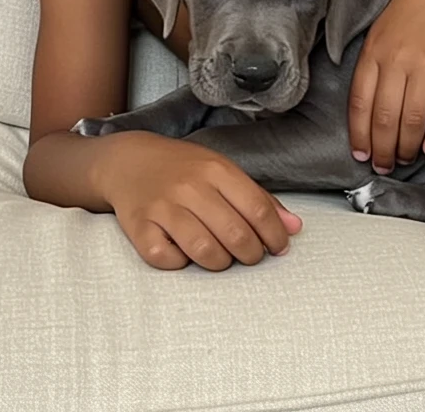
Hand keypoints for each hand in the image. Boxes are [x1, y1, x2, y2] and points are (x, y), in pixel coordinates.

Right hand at [97, 131, 302, 270]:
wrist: (129, 161)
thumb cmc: (184, 169)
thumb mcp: (223, 171)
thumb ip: (259, 199)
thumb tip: (294, 229)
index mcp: (216, 169)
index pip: (257, 208)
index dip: (274, 235)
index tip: (279, 248)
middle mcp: (190, 187)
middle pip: (235, 235)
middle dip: (251, 254)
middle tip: (250, 255)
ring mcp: (163, 207)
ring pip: (205, 252)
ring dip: (220, 263)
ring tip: (221, 256)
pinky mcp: (138, 227)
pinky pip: (168, 261)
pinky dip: (180, 263)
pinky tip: (184, 252)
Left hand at [348, 0, 424, 173]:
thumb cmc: (409, 10)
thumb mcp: (378, 32)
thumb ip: (369, 65)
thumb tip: (362, 106)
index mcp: (373, 52)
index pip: (360, 103)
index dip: (359, 134)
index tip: (361, 154)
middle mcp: (396, 60)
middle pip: (385, 117)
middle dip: (383, 149)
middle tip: (384, 166)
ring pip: (413, 119)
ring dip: (408, 147)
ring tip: (406, 159)